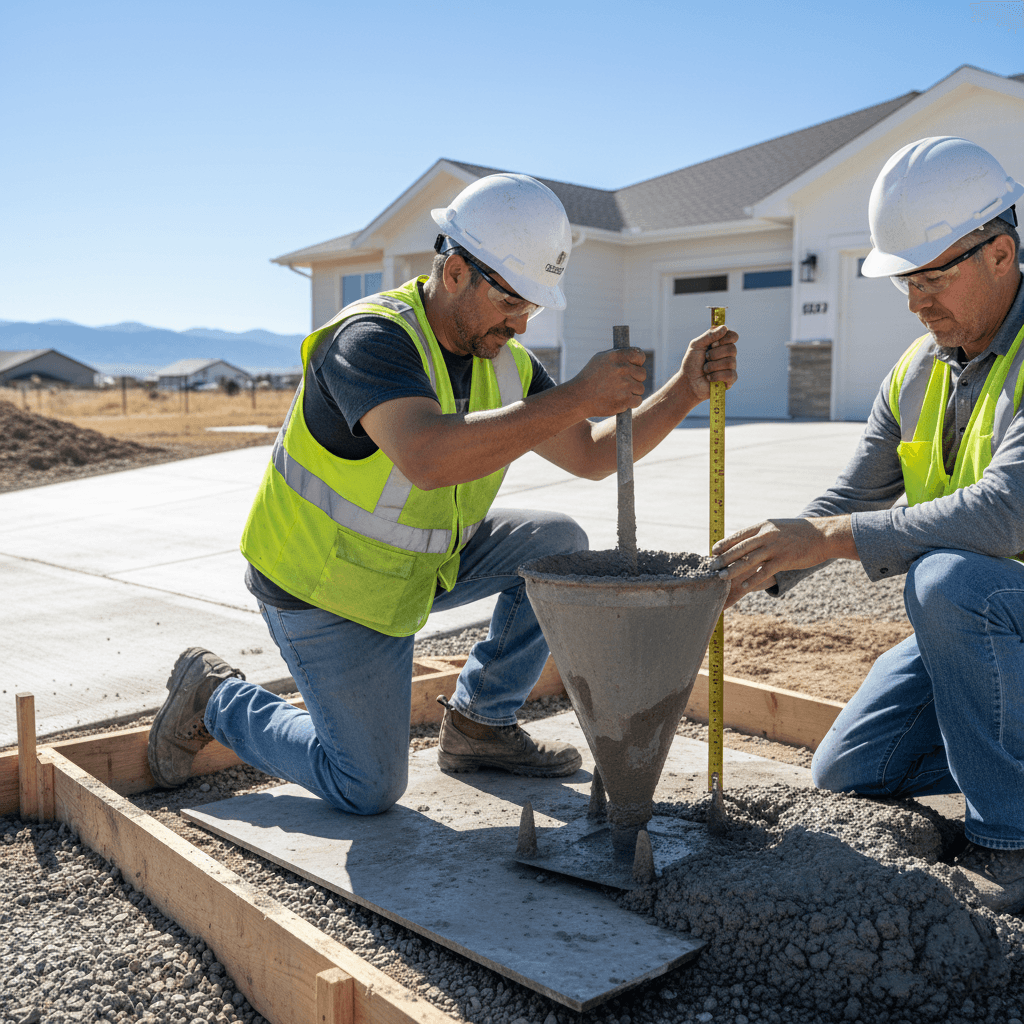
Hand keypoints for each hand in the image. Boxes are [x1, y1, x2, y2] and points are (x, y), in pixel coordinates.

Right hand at [571, 347, 646, 416]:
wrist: (579, 397)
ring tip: (617, 392)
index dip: (638, 362)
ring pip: (640, 389)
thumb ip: (618, 356)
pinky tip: (620, 400)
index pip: (639, 356)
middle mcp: (623, 369)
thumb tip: (634, 356)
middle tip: (622, 383)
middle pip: (642, 374)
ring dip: (632, 392)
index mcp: (617, 356)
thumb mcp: (600, 359)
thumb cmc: (589, 377)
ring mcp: (625, 386)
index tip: (633, 367)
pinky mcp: (625, 401)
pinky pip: (637, 401)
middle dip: (635, 378)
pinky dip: (631, 402)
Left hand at [680, 325, 737, 402]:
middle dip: (715, 354)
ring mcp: (730, 367)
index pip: (733, 336)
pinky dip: (716, 376)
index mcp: (721, 344)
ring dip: (713, 366)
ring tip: (705, 369)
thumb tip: (724, 328)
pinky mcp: (730, 380)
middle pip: (732, 349)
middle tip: (705, 358)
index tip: (713, 343)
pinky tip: (709, 378)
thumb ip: (709, 335)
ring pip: (730, 362)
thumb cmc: (691, 363)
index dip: (725, 339)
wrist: (688, 382)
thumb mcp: (696, 345)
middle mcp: (728, 354)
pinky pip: (730, 374)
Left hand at [709, 516, 854, 607]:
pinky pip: (764, 571)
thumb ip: (763, 533)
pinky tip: (743, 586)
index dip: (725, 543)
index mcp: (764, 526)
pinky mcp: (784, 559)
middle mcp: (767, 535)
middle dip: (724, 558)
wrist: (824, 534)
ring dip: (733, 570)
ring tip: (721, 577)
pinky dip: (752, 579)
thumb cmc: (800, 532)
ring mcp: (775, 547)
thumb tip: (748, 540)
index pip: (739, 535)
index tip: (714, 550)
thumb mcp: (778, 527)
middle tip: (711, 566)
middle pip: (740, 548)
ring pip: (748, 560)